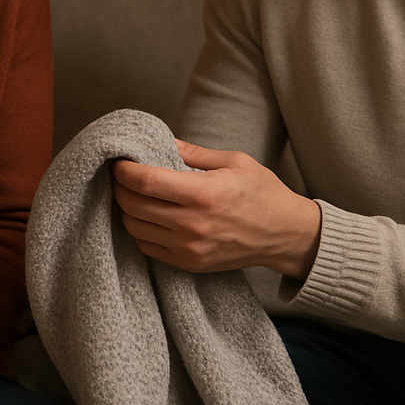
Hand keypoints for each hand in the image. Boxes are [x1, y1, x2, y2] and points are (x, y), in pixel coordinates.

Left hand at [112, 140, 321, 277]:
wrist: (285, 235)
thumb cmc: (263, 193)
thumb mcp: (235, 161)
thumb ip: (194, 152)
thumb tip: (163, 141)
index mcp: (205, 193)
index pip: (147, 182)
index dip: (125, 170)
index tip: (120, 161)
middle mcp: (194, 224)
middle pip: (134, 205)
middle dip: (120, 187)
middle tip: (122, 175)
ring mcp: (190, 248)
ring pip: (135, 227)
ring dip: (128, 208)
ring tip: (135, 194)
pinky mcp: (189, 263)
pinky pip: (147, 247)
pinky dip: (140, 229)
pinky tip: (149, 215)